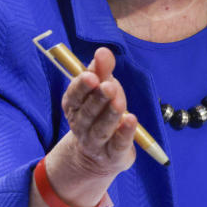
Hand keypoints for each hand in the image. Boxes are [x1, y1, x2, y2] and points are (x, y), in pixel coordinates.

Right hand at [45, 47, 137, 206]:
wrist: (98, 156)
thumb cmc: (100, 112)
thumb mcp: (100, 89)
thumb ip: (102, 70)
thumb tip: (103, 51)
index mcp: (74, 106)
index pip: (75, 95)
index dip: (82, 86)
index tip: (92, 76)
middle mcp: (81, 125)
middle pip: (88, 112)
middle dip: (98, 98)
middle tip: (108, 86)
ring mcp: (95, 142)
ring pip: (102, 128)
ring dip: (110, 114)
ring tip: (119, 102)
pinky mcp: (112, 154)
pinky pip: (118, 143)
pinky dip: (125, 132)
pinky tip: (132, 120)